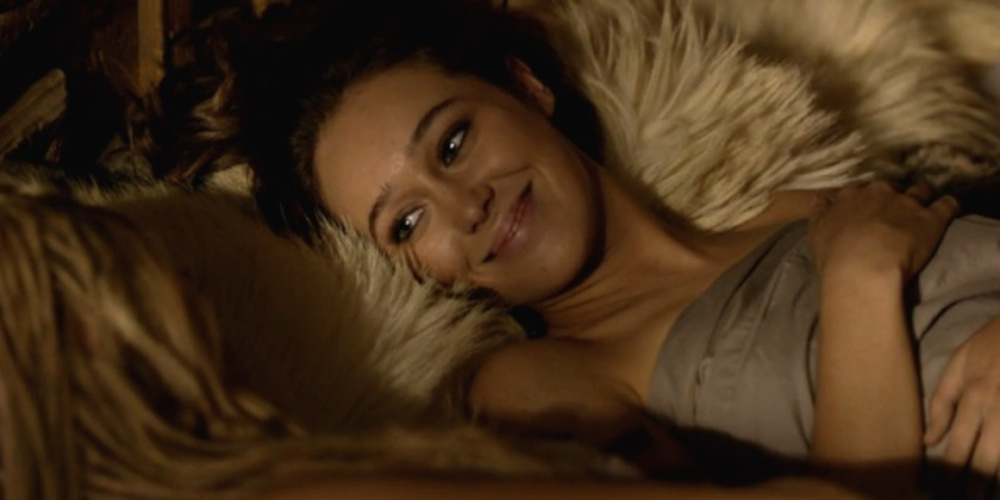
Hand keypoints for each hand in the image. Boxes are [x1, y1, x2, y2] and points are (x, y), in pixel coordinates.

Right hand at [807, 181, 958, 279]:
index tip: (865, 208)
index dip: (863, 199)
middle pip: (889, 187)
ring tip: (923, 205)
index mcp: (850, 197)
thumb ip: (817, 213)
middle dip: (892, 195)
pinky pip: (947, 205)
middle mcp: (878, 193)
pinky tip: (950, 208)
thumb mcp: (815, 232)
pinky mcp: (931, 218)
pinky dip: (949, 205)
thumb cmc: (835, 255)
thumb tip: (818, 198)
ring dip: (921, 196)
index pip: (858, 190)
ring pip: (920, 190)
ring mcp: (906, 204)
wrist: (862, 270)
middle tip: (892, 209)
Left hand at [926, 317, 999, 491]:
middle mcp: (999, 412)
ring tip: (984, 498)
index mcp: (974, 400)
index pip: (957, 449)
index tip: (941, 495)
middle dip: (973, 489)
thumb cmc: (992, 344)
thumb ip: (942, 403)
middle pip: (984, 463)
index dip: (949, 478)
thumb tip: (928, 441)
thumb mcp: (959, 365)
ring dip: (994, 483)